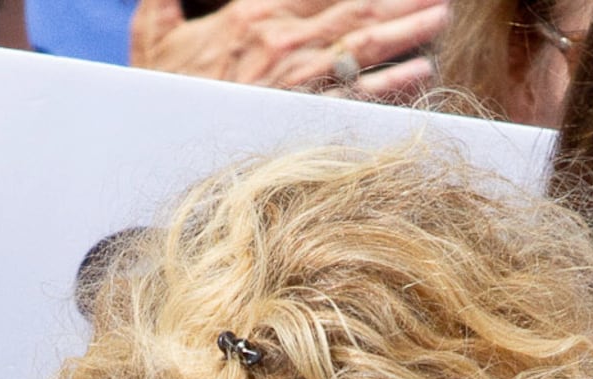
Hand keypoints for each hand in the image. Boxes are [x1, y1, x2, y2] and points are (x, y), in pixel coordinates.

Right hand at [127, 0, 443, 94]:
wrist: (155, 149)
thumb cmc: (157, 94)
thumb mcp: (152, 34)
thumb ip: (166, 0)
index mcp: (253, 17)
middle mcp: (283, 44)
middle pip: (354, 10)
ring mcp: (296, 84)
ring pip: (364, 48)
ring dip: (406, 31)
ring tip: (440, 18)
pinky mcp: (303, 120)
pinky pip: (356, 99)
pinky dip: (392, 84)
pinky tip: (421, 71)